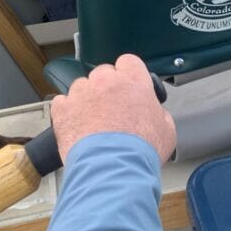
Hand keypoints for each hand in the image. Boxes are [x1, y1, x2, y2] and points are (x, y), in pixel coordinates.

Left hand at [50, 54, 176, 164]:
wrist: (112, 169)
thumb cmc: (139, 151)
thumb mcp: (167, 130)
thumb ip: (159, 113)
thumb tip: (155, 113)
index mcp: (133, 81)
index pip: (129, 62)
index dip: (129, 75)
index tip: (129, 86)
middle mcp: (105, 82)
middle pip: (104, 74)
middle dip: (107, 88)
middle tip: (113, 109)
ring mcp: (81, 93)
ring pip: (82, 86)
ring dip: (87, 99)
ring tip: (94, 123)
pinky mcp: (63, 109)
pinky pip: (63, 102)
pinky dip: (68, 112)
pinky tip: (78, 126)